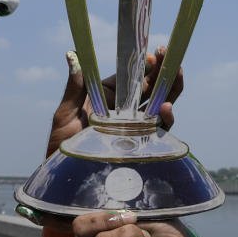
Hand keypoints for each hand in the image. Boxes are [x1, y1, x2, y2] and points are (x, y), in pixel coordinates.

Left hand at [45, 47, 183, 156]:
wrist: (64, 182)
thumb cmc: (60, 147)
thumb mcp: (65, 114)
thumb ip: (74, 87)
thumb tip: (72, 55)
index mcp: (105, 99)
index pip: (128, 79)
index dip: (141, 66)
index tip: (150, 55)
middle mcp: (123, 112)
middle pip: (147, 88)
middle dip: (161, 71)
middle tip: (169, 55)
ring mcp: (134, 129)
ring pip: (158, 105)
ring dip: (170, 89)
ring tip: (177, 72)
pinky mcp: (141, 146)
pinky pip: (159, 130)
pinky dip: (166, 118)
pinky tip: (166, 107)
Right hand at [71, 211, 196, 236]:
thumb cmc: (162, 228)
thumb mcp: (141, 211)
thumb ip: (120, 207)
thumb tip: (107, 200)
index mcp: (98, 232)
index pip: (78, 225)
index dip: (91, 216)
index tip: (121, 213)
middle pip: (85, 231)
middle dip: (116, 221)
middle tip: (137, 224)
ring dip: (132, 235)